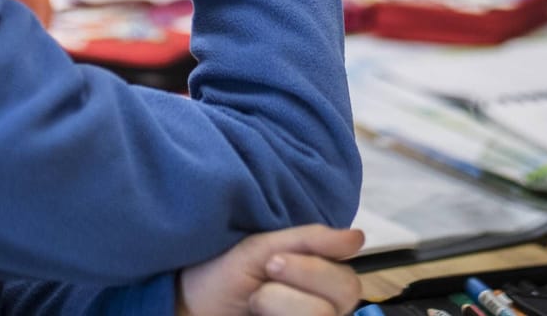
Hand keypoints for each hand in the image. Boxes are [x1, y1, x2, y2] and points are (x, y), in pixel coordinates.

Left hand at [178, 226, 364, 315]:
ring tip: (254, 303)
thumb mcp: (262, 248)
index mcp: (320, 280)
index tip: (273, 260)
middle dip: (300, 282)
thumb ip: (310, 241)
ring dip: (280, 304)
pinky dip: (276, 314)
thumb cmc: (222, 275)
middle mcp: (322, 308)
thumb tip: (359, 238)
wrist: (187, 307)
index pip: (348, 279)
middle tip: (263, 278)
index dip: (315, 268)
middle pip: (346, 297)